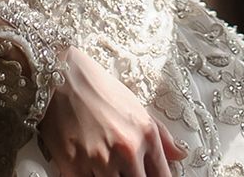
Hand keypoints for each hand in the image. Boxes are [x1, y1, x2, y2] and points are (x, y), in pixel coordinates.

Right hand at [39, 45, 187, 175]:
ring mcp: (100, 161)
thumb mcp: (136, 106)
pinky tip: (92, 171)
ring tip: (109, 168)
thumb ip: (161, 135)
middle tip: (127, 172)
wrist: (62, 76)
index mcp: (145, 134)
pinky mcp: (74, 168)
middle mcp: (126, 149)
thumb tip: (181, 156)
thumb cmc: (100, 89)